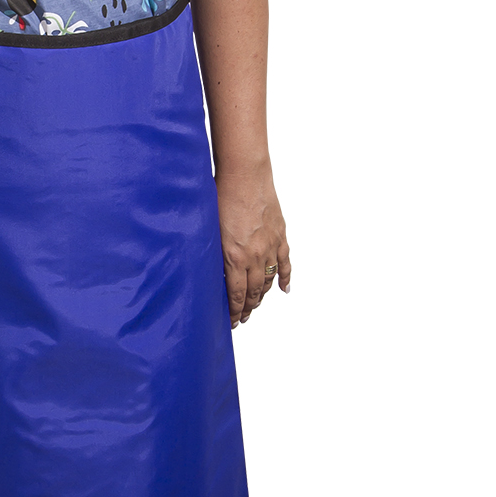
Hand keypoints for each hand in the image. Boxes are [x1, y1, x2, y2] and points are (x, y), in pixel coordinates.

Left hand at [216, 167, 290, 328]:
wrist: (244, 174)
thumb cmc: (221, 196)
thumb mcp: (210, 230)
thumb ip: (213, 253)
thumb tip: (210, 273)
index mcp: (233, 256)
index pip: (236, 294)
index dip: (234, 312)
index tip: (232, 322)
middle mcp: (254, 255)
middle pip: (254, 291)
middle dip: (248, 308)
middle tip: (243, 318)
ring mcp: (270, 246)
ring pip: (269, 280)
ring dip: (263, 296)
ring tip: (256, 306)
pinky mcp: (280, 235)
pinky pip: (285, 262)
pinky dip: (285, 278)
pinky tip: (284, 290)